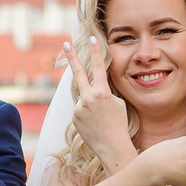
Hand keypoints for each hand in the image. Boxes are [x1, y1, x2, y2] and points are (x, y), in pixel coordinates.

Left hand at [67, 37, 135, 174]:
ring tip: (100, 118)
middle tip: (66, 44)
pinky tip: (94, 124)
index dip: (96, 52)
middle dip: (72, 57)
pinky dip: (86, 114)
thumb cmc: (119, 124)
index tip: (91, 39)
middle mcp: (88, 98)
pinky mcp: (73, 117)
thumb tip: (93, 86)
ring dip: (90, 104)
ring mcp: (79, 108)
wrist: (112, 146)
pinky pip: (79, 109)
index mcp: (102, 92)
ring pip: (83, 98)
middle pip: (78, 73)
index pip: (99, 67)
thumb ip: (104, 91)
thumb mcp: (117, 102)